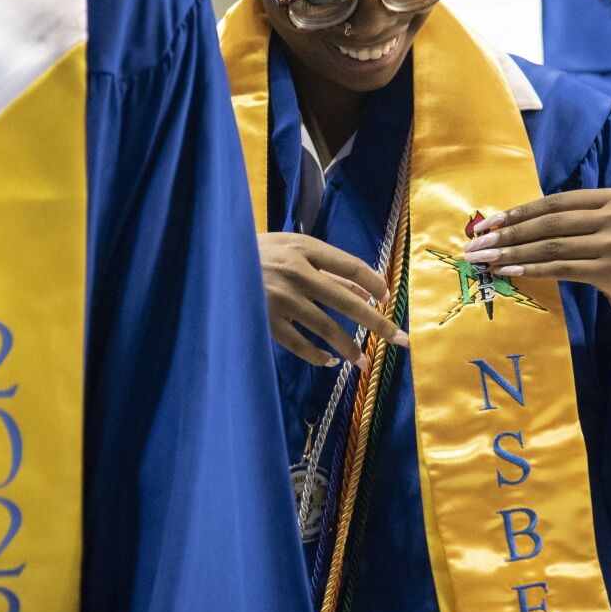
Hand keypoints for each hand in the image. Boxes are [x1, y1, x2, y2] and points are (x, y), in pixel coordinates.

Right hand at [259, 232, 405, 369]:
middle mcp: (295, 273)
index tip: (389, 299)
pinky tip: (330, 362)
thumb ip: (325, 266)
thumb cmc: (257, 253)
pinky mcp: (265, 321)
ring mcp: (279, 299)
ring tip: (364, 364)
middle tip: (401, 340)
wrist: (210, 262)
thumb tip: (365, 290)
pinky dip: (318, 356)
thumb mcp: (289, 247)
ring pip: (326, 328)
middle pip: (348, 301)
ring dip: (350, 349)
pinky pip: (300, 345)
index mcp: (303, 248)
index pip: (352, 266)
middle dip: (378, 323)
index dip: (375, 283)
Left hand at [463, 189, 610, 329]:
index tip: (486, 224)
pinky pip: (561, 268)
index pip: (554, 202)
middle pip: (549, 223)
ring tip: (485, 261)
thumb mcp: (600, 229)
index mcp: (610, 197)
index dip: (517, 212)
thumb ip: (568, 221)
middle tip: (476, 245)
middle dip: (507, 235)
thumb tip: (507, 225)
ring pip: (551, 246)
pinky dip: (532, 270)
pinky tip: (509, 273)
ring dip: (513, 254)